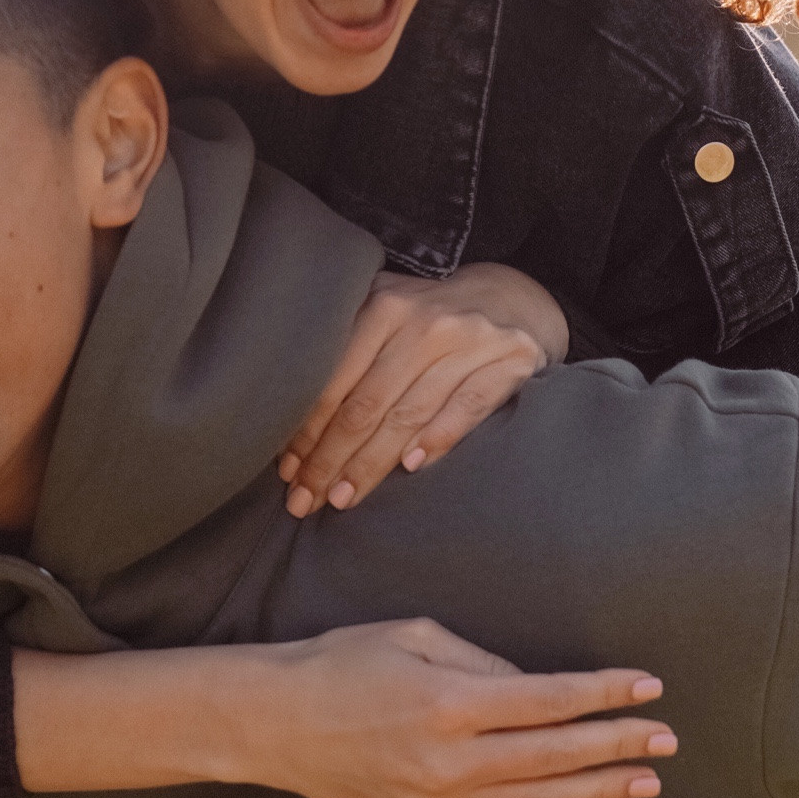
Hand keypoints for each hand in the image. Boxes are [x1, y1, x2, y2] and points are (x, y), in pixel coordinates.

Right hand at [222, 618, 674, 797]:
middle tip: (665, 740)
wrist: (276, 724)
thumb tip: (536, 690)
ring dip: (597, 793)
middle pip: (556, 756)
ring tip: (644, 783)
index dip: (604, 694)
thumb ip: (481, 662)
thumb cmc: (342, 663)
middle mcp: (452, 760)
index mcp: (451, 701)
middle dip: (617, 745)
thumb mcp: (414, 635)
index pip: (550, 700)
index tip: (647, 688)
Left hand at [279, 265, 567, 518]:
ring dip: (371, 463)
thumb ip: (346, 352)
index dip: (307, 430)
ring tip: (342, 498)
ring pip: (410, 413)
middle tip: (305, 499)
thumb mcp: (386, 316)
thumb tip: (290, 424)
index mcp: (385, 305)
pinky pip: (468, 407)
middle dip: (330, 459)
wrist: (511, 299)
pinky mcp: (510, 362)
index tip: (287, 471)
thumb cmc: (430, 320)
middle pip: (367, 403)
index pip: (336, 379)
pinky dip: (438, 438)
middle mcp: (426, 321)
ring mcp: (471, 341)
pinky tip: (410, 467)